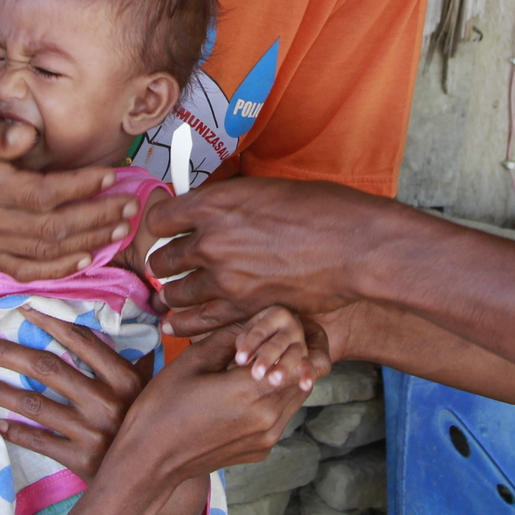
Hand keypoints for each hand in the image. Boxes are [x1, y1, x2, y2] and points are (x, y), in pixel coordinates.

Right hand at [0, 106, 135, 277]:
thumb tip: (29, 138)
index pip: (40, 194)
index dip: (81, 188)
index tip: (112, 176)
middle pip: (49, 228)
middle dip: (96, 218)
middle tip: (130, 206)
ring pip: (42, 253)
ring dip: (87, 243)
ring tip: (120, 229)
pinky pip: (22, 270)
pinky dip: (57, 269)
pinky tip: (86, 258)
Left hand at [0, 309, 146, 480]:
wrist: (153, 475)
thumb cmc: (149, 423)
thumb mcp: (147, 387)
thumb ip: (131, 356)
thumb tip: (113, 319)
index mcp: (124, 377)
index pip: (79, 340)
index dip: (48, 321)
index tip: (21, 308)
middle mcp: (107, 401)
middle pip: (47, 368)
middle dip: (8, 353)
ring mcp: (92, 431)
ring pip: (35, 405)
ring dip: (0, 392)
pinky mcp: (81, 459)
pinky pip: (41, 441)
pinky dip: (16, 432)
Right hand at [112, 322, 331, 485]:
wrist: (150, 460)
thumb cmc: (163, 406)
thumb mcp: (192, 360)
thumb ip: (230, 337)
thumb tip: (255, 322)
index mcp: (251, 392)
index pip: (297, 358)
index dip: (288, 339)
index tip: (269, 330)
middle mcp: (268, 418)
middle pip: (303, 377)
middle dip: (290, 355)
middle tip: (266, 344)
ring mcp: (267, 438)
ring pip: (296, 396)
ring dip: (284, 377)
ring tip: (256, 365)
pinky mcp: (261, 450)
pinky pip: (281, 416)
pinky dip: (273, 398)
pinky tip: (246, 391)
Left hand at [141, 177, 404, 335]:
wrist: (355, 245)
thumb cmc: (321, 210)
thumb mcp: (264, 191)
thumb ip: (229, 205)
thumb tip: (208, 213)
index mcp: (215, 203)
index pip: (159, 218)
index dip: (160, 224)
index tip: (167, 229)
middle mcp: (211, 241)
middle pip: (162, 258)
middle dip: (166, 261)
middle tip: (173, 264)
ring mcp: (224, 279)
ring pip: (173, 293)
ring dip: (174, 293)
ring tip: (177, 293)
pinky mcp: (242, 309)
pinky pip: (196, 322)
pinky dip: (184, 324)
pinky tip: (176, 323)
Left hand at [227, 306, 316, 391]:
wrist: (282, 329)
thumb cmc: (260, 332)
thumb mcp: (250, 330)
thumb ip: (244, 342)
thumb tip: (242, 359)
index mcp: (276, 314)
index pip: (261, 331)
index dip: (250, 345)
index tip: (240, 360)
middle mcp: (292, 327)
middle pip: (278, 343)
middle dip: (267, 358)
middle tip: (257, 373)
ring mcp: (301, 342)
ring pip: (293, 354)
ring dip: (284, 367)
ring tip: (274, 380)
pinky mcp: (305, 356)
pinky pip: (309, 366)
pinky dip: (308, 375)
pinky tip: (305, 385)